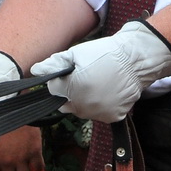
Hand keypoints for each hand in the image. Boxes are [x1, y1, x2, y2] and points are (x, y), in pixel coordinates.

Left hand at [33, 21, 170, 122]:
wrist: (135, 60)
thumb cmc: (105, 53)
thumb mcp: (77, 53)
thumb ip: (54, 63)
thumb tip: (35, 71)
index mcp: (72, 89)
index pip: (53, 91)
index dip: (60, 81)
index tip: (71, 73)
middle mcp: (84, 106)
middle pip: (67, 104)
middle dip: (71, 93)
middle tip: (85, 78)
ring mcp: (99, 114)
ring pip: (83, 110)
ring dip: (85, 101)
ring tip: (98, 83)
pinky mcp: (112, 117)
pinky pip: (100, 114)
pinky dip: (102, 105)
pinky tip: (108, 91)